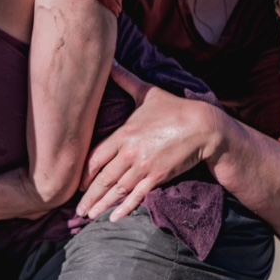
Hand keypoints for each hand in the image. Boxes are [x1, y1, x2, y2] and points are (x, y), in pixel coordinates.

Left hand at [76, 62, 219, 221]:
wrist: (203, 126)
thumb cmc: (174, 108)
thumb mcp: (147, 92)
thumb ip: (126, 79)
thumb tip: (111, 61)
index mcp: (124, 134)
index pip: (96, 157)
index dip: (84, 172)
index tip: (75, 183)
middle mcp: (130, 153)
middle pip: (103, 178)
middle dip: (89, 195)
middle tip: (76, 209)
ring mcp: (144, 167)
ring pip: (118, 189)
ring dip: (102, 204)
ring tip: (89, 217)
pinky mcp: (159, 177)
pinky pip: (138, 196)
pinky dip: (125, 208)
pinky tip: (114, 218)